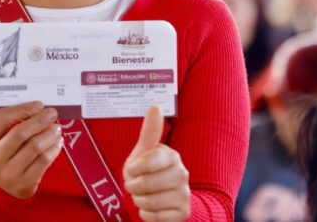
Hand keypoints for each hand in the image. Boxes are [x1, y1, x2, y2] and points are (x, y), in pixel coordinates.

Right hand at [0, 101, 63, 198]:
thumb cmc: (0, 157)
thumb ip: (10, 125)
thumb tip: (38, 109)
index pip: (2, 119)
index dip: (22, 109)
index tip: (38, 104)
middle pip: (20, 133)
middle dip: (40, 120)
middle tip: (52, 113)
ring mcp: (9, 173)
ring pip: (35, 147)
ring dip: (50, 134)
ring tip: (56, 128)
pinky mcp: (25, 184)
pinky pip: (44, 161)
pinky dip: (54, 148)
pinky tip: (57, 142)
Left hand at [123, 106, 190, 220]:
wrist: (162, 199)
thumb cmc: (148, 173)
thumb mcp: (144, 152)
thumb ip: (150, 132)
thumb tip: (156, 106)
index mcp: (171, 156)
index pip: (149, 161)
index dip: (135, 168)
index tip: (132, 170)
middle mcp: (182, 173)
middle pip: (147, 184)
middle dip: (134, 187)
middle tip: (135, 186)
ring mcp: (184, 194)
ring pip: (151, 202)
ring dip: (140, 201)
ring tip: (143, 196)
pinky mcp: (183, 212)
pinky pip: (156, 217)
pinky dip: (147, 215)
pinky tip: (151, 209)